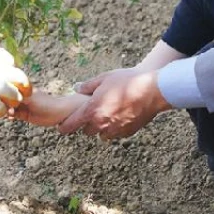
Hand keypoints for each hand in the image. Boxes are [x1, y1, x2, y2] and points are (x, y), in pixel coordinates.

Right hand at [0, 35, 31, 116]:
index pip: (14, 67)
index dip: (9, 75)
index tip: (2, 80)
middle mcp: (2, 70)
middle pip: (24, 82)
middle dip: (20, 90)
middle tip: (11, 96)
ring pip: (16, 98)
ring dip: (10, 103)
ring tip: (1, 105)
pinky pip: (2, 110)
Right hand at [8, 89, 89, 126]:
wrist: (58, 114)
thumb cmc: (46, 103)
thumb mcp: (31, 100)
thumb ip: (19, 99)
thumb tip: (6, 100)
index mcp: (24, 89)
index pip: (9, 88)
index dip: (3, 92)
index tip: (1, 97)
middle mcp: (22, 96)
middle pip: (8, 98)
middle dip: (4, 102)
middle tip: (6, 108)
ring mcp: (22, 105)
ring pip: (9, 107)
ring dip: (6, 110)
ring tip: (9, 114)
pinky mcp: (24, 115)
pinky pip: (14, 115)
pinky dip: (10, 116)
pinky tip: (11, 118)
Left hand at [57, 67, 171, 139]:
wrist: (152, 90)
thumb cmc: (127, 81)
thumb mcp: (103, 78)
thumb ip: (87, 86)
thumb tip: (76, 88)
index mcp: (92, 111)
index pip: (72, 125)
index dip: (64, 127)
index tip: (61, 127)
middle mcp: (102, 124)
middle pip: (87, 131)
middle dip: (87, 124)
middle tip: (90, 113)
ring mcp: (115, 130)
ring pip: (102, 134)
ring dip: (101, 128)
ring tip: (107, 115)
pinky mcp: (128, 132)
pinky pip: (116, 133)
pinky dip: (115, 128)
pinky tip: (120, 116)